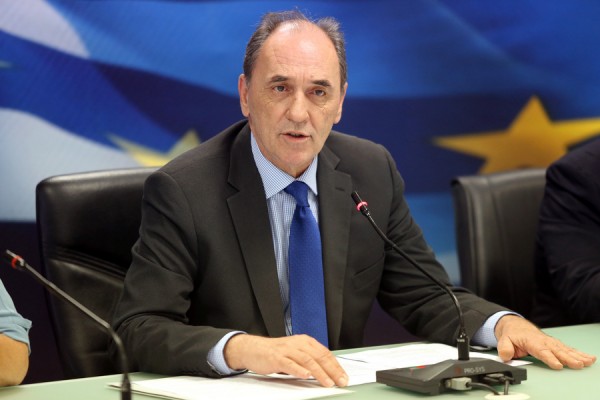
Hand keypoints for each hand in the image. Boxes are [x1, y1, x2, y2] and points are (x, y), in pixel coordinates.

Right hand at [224, 334, 348, 386]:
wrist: (253, 348)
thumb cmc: (276, 353)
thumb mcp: (295, 353)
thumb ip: (309, 359)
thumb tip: (328, 371)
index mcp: (305, 341)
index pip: (325, 353)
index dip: (336, 366)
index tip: (344, 377)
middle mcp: (298, 343)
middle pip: (319, 356)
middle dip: (332, 370)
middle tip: (340, 381)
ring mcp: (287, 350)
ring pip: (307, 360)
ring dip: (319, 372)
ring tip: (327, 382)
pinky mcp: (276, 357)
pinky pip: (290, 364)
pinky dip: (299, 370)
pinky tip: (306, 376)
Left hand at [495, 315, 595, 368]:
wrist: (515, 325)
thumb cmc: (512, 334)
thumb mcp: (503, 340)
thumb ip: (504, 349)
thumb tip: (506, 356)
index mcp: (531, 341)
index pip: (541, 351)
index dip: (550, 358)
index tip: (558, 365)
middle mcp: (544, 341)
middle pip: (557, 350)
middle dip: (568, 358)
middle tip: (578, 364)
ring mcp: (550, 342)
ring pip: (565, 349)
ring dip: (577, 355)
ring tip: (588, 361)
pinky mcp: (555, 344)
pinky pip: (568, 349)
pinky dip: (578, 353)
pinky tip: (587, 358)